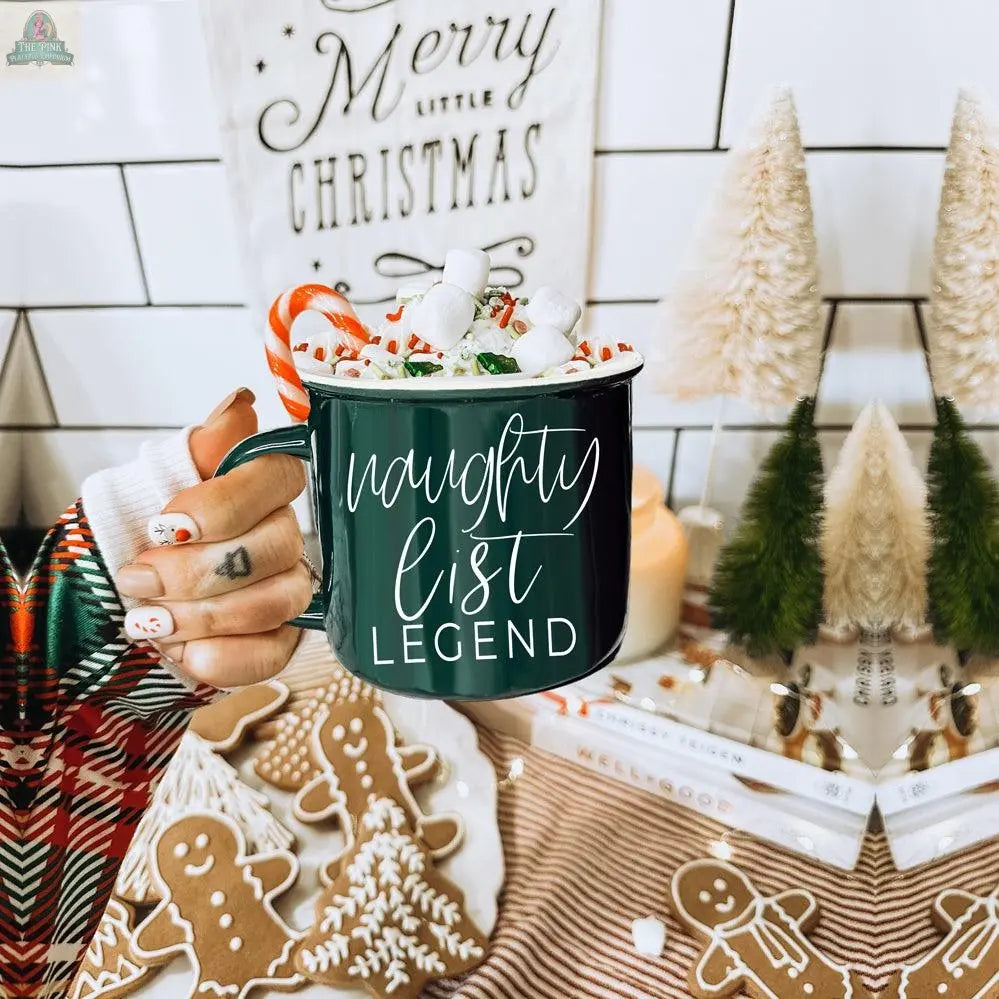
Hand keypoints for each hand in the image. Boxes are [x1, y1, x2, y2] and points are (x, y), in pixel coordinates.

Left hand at [114, 388, 311, 687]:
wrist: (116, 604)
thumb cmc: (137, 540)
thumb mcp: (150, 485)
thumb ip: (201, 449)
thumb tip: (240, 405)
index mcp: (260, 487)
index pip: (278, 478)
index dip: (223, 506)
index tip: (165, 525)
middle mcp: (284, 536)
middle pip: (275, 547)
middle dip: (195, 572)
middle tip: (139, 578)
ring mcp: (287, 590)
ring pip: (275, 603)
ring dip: (200, 616)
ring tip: (148, 621)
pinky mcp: (279, 641)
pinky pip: (271, 655)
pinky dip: (219, 658)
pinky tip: (181, 652)